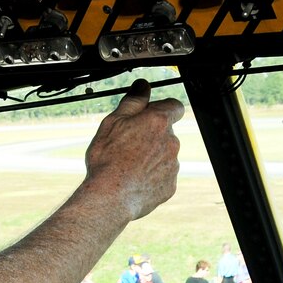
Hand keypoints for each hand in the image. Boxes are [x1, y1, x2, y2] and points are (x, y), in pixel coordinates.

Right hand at [80, 82, 182, 221]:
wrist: (110, 197)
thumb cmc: (108, 159)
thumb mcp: (113, 122)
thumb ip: (133, 101)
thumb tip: (143, 86)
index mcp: (158, 122)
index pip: (174, 106)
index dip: (162, 109)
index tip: (148, 116)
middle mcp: (171, 142)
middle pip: (166, 133)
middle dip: (152, 136)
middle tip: (128, 144)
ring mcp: (173, 165)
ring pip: (165, 155)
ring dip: (151, 157)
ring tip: (128, 166)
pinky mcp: (170, 186)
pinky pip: (163, 177)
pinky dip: (152, 177)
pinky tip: (133, 181)